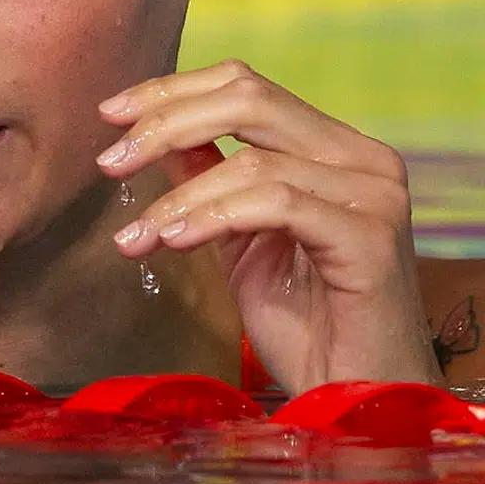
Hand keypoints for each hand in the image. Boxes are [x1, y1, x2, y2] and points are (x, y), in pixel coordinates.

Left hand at [95, 59, 440, 392]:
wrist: (354, 397)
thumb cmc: (304, 324)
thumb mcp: (239, 240)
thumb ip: (209, 179)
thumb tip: (154, 134)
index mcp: (334, 147)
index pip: (247, 86)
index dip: (173, 91)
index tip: (111, 114)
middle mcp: (363, 158)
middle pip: (249, 100)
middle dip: (165, 124)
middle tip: (110, 164)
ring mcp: (373, 194)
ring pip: (251, 161)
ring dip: (177, 197)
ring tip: (135, 236)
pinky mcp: (370, 237)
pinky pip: (274, 204)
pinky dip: (211, 218)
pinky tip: (172, 241)